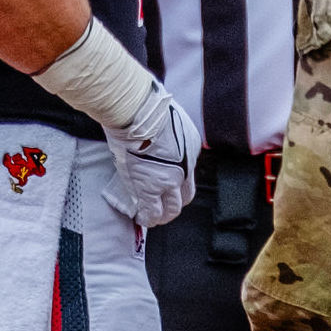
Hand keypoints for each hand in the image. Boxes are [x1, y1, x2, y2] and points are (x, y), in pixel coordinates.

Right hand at [104, 83, 195, 227]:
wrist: (140, 115)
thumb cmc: (152, 111)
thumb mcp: (175, 123)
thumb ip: (173, 139)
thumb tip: (164, 142)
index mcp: (190, 153)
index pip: (189, 180)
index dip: (180, 189)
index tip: (172, 192)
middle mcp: (183, 171)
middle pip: (182, 198)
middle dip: (173, 206)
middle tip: (164, 210)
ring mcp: (166, 182)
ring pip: (169, 209)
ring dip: (161, 216)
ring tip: (153, 219)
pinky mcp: (146, 188)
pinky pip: (150, 211)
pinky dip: (147, 218)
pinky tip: (142, 219)